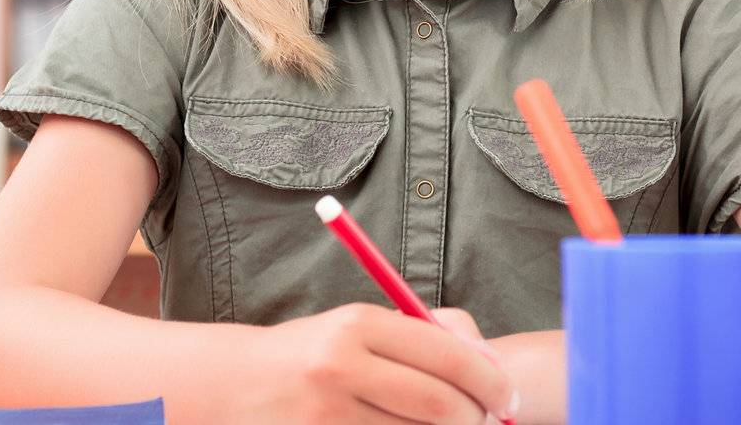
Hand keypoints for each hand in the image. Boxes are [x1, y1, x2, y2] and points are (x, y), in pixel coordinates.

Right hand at [235, 302, 517, 423]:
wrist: (230, 387)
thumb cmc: (313, 354)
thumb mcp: (362, 329)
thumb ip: (426, 338)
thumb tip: (489, 366)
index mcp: (359, 325)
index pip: (448, 356)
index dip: (491, 382)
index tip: (509, 397)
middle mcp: (341, 368)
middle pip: (439, 405)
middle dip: (476, 418)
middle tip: (489, 421)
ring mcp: (326, 416)